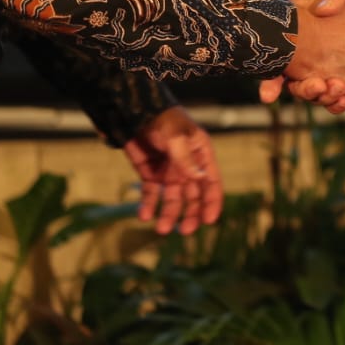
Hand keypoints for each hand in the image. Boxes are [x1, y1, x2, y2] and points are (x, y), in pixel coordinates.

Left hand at [122, 106, 223, 235]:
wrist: (133, 113)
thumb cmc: (161, 119)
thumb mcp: (175, 136)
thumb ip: (186, 159)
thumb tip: (200, 179)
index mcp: (201, 154)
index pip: (211, 181)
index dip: (212, 202)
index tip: (209, 220)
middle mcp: (187, 166)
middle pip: (194, 195)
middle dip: (191, 214)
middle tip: (185, 231)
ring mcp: (169, 171)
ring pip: (173, 199)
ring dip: (169, 214)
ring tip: (161, 229)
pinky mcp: (150, 174)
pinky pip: (151, 194)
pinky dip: (148, 205)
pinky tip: (144, 215)